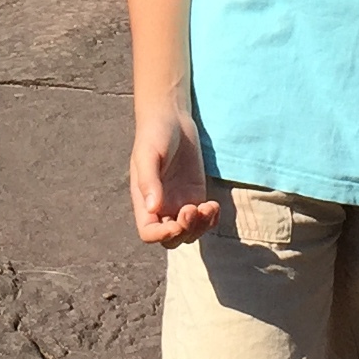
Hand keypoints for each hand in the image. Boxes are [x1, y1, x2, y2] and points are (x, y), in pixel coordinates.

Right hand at [130, 112, 219, 245]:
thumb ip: (149, 181)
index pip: (149, 233)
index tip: (176, 224)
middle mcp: (161, 207)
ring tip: (208, 206)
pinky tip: (214, 206)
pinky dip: (211, 219)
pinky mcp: (196, 195)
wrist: (172, 119)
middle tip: (192, 208)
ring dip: (201, 227)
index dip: (162, 235)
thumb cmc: (154, 135)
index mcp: (144, 201)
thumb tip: (153, 209)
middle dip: (185, 231)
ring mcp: (180, 203)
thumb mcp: (148, 155)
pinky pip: (204, 219)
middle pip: (172, 239)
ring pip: (190, 232)